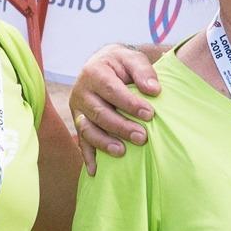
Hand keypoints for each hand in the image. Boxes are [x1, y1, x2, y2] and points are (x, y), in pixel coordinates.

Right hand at [69, 43, 161, 174]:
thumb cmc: (121, 64)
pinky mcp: (78, 122)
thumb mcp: (132, 59)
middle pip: (99, 113)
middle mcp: (81, 91)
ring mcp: (77, 109)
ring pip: (88, 129)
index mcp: (94, 72)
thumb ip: (143, 71)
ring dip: (104, 143)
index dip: (130, 104)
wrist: (103, 64)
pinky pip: (82, 141)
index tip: (149, 114)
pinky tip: (96, 171)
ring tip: (122, 152)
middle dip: (121, 127)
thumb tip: (153, 90)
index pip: (112, 91)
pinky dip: (88, 156)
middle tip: (142, 138)